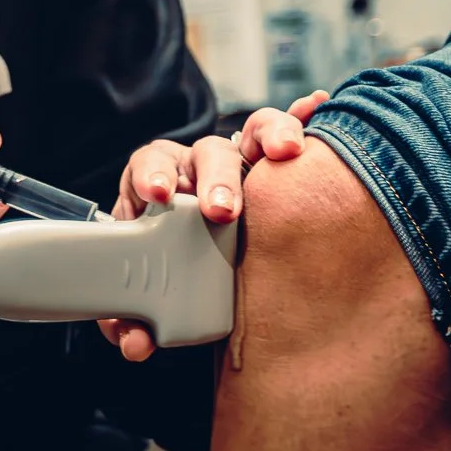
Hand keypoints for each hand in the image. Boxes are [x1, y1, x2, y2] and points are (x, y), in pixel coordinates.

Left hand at [96, 91, 329, 360]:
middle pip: (208, 154)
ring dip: (271, 135)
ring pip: (253, 133)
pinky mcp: (275, 166)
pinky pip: (289, 133)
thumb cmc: (167, 273)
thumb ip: (133, 317)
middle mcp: (200, 166)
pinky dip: (304, 117)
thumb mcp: (145, 293)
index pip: (151, 162)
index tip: (157, 196)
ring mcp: (242, 162)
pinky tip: (318, 104)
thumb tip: (135, 345)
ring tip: (287, 151)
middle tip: (221, 211)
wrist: (194, 268)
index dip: (153, 175)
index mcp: (160, 184)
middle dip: (217, 179)